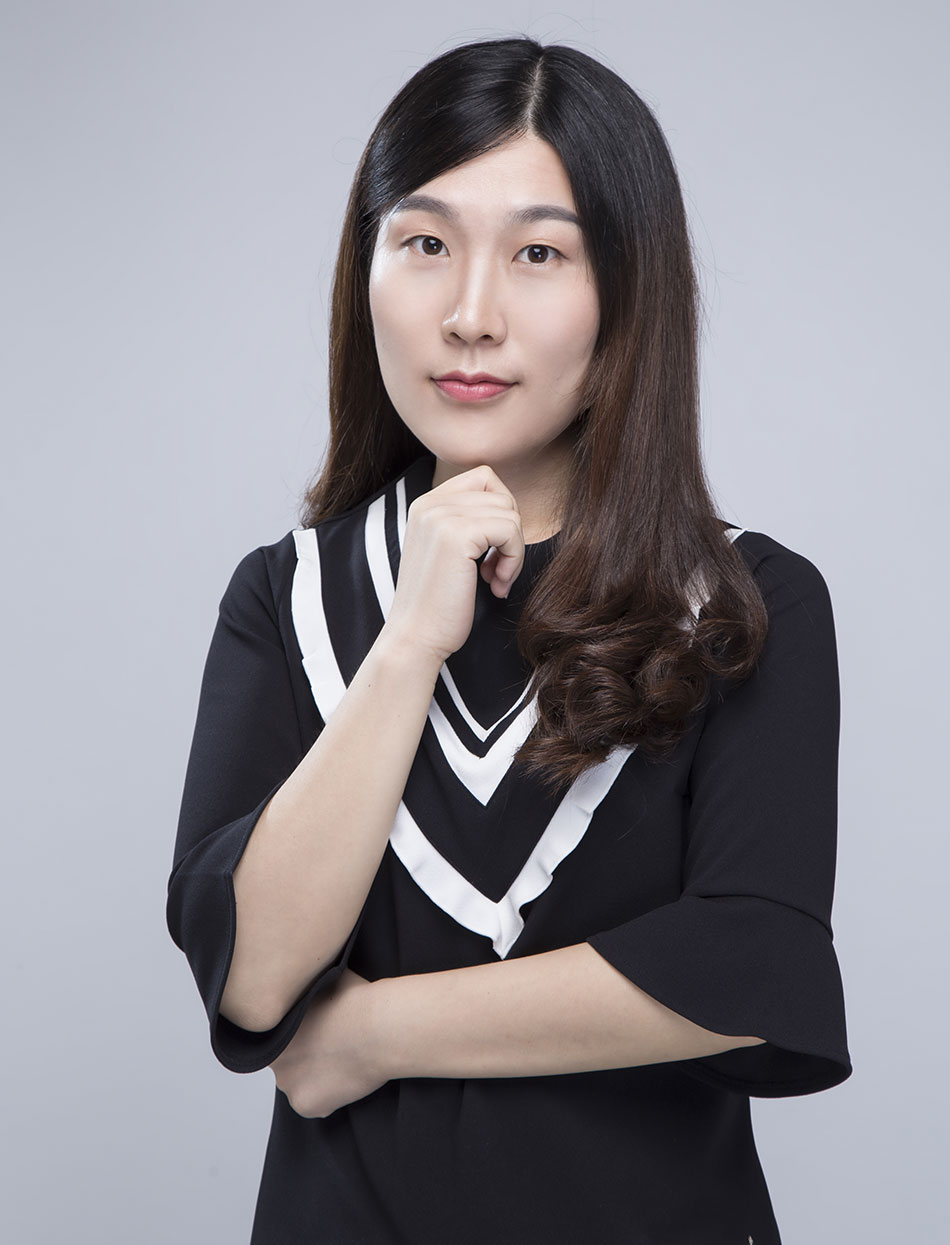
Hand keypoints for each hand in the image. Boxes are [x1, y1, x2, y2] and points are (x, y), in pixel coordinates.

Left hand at [269, 968, 388, 1118]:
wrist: (379, 1027)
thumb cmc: (358, 998)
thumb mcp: (326, 978)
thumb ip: (310, 984)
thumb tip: (310, 970)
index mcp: (274, 1026)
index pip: (279, 1035)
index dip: (301, 1032)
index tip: (320, 1029)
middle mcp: (272, 1056)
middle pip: (288, 1059)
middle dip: (306, 1054)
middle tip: (332, 1045)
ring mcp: (287, 1083)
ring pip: (299, 1082)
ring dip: (315, 1076)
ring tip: (342, 1061)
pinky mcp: (305, 1105)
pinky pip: (315, 1104)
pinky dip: (328, 1097)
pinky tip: (345, 1079)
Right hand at [383, 463, 525, 663]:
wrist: (415, 638)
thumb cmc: (438, 605)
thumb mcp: (448, 552)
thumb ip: (467, 523)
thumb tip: (509, 506)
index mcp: (425, 504)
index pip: (483, 478)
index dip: (500, 512)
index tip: (492, 549)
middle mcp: (429, 503)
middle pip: (500, 494)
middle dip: (509, 534)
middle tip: (496, 570)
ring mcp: (441, 516)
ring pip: (509, 512)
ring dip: (514, 550)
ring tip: (496, 579)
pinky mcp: (458, 535)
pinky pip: (511, 530)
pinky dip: (514, 559)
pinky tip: (496, 584)